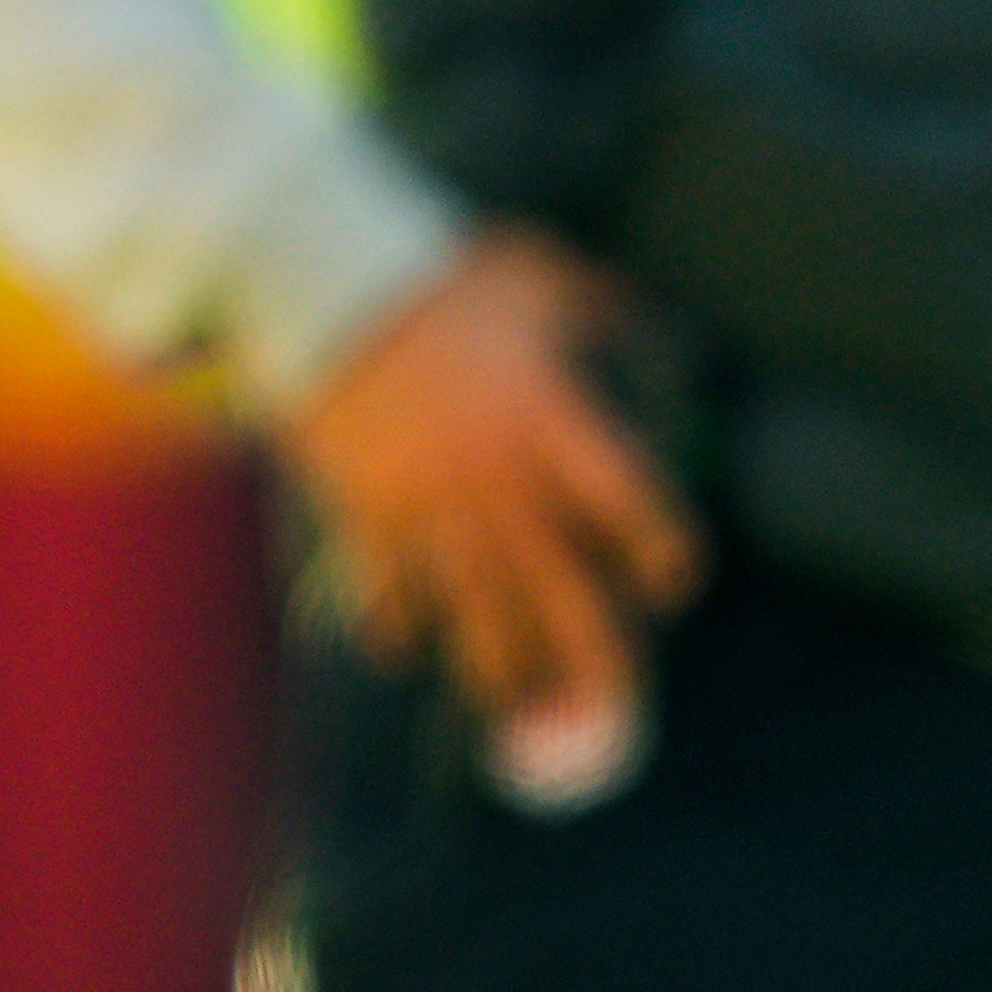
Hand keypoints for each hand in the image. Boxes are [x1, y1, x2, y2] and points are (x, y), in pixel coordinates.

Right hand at [272, 227, 704, 748]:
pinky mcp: (366, 508)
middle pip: (566, 595)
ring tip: (516, 713)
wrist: (320, 280)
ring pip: (481, 615)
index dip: (664, 551)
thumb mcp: (536, 273)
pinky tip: (403, 651)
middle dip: (597, 666)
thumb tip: (646, 320)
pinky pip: (386, 590)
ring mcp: (431, 501)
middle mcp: (501, 477)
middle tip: (613, 717)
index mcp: (552, 419)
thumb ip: (597, 305)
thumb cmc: (440, 275)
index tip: (672, 584)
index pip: (632, 504)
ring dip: (503, 673)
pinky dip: (395, 627)